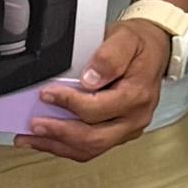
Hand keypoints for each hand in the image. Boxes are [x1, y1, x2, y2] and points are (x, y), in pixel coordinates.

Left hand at [22, 15, 170, 166]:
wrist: (155, 50)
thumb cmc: (140, 45)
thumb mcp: (126, 38)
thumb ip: (109, 57)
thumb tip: (90, 78)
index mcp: (136, 95)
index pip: (97, 109)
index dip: (68, 103)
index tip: (47, 94)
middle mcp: (135, 117)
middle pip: (94, 138)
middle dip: (59, 133)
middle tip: (34, 125)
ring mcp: (128, 128)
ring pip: (91, 148)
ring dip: (58, 146)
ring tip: (32, 139)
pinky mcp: (119, 133)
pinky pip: (92, 148)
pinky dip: (67, 147)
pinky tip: (47, 141)